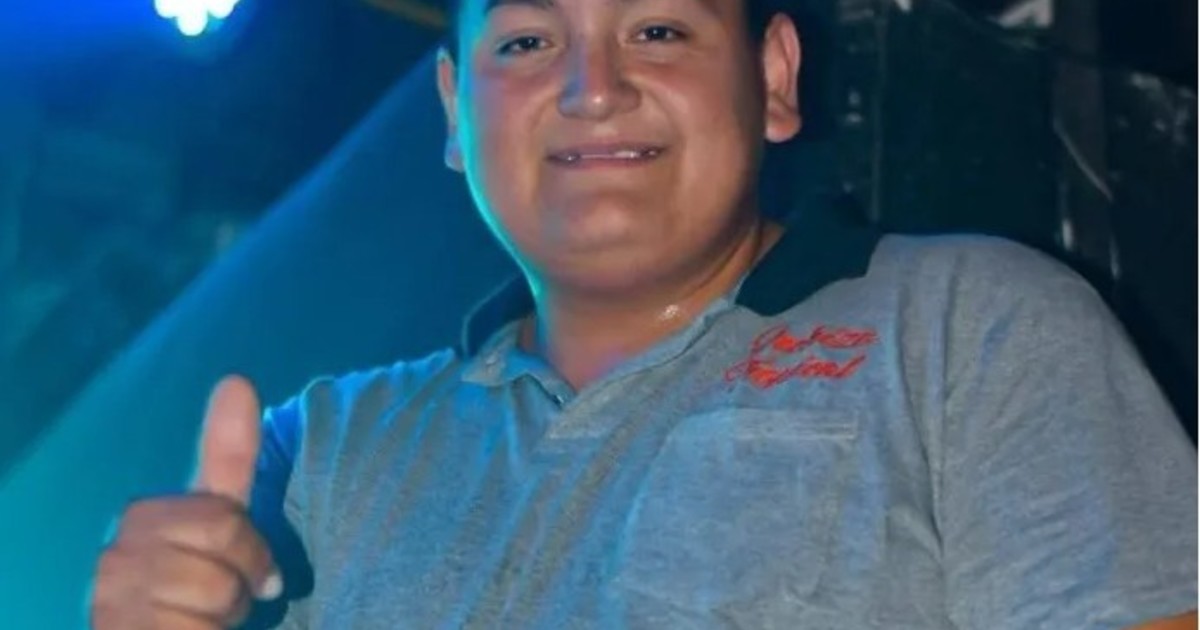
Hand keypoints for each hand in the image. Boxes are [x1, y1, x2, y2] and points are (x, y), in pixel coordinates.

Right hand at [90, 375, 282, 628]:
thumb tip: (237, 380)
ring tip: (200, 620)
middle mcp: (117, 554)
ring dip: (225, 616)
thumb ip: (226, 458)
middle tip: (224, 597)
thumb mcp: (214, 524)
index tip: (253, 567)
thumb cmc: (185, 587)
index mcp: (142, 520)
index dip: (249, 549)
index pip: (221, 515)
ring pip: (216, 593)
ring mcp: (114, 598)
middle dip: (243, 577)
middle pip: (223, 543)